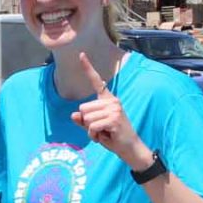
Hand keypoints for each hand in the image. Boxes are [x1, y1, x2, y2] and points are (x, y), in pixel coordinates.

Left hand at [71, 51, 149, 169]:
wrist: (129, 148)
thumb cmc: (112, 136)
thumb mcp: (95, 128)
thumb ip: (83, 121)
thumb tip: (73, 114)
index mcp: (108, 99)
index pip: (96, 81)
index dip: (87, 68)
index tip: (81, 54)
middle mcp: (112, 101)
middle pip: (83, 108)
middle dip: (87, 123)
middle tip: (101, 129)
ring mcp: (114, 109)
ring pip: (86, 118)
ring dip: (91, 131)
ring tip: (104, 133)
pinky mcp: (114, 119)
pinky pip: (92, 126)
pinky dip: (94, 136)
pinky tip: (105, 137)